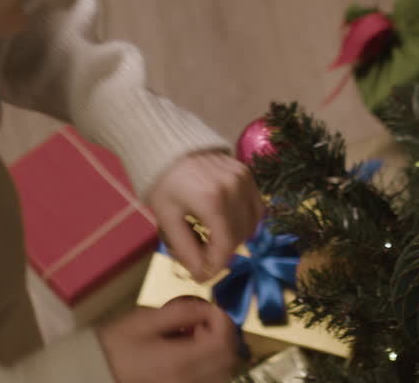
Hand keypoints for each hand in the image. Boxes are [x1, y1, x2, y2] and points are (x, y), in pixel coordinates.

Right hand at [98, 297, 239, 382]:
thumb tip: (208, 307)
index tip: (211, 309)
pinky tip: (193, 354)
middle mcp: (188, 381)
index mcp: (179, 362)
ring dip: (219, 352)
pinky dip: (211, 366)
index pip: (222, 343)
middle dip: (223, 335)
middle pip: (228, 360)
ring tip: (197, 336)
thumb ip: (180, 312)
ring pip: (222, 374)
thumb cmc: (115, 346)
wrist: (96, 373)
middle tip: (204, 320)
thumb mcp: (145, 320)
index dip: (223, 322)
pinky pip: (208, 381)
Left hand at [146, 151, 263, 279]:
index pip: (225, 245)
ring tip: (212, 239)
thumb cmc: (162, 180)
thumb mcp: (166, 217)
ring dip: (235, 238)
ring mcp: (244, 178)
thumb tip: (201, 274)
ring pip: (251, 224)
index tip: (202, 275)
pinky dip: (246, 220)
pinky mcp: (247, 173)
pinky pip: (256, 206)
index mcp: (211, 200)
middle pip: (239, 236)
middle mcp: (233, 189)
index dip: (216, 265)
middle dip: (222, 253)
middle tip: (202, 257)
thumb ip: (185, 248)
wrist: (166, 143)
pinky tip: (227, 223)